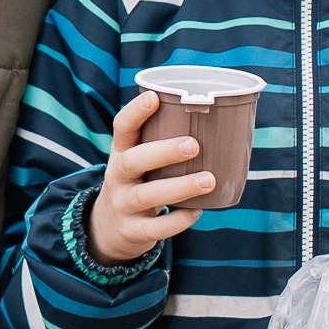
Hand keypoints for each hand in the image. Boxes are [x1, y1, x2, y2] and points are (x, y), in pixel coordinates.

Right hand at [85, 91, 216, 264]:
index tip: (154, 97)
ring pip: (146, 195)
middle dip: (163, 152)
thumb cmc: (137, 184)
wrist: (108, 229)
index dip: (135, 112)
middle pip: (132, 161)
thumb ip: (162, 145)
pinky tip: (198, 211)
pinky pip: (155, 228)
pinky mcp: (132, 231)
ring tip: (209, 180)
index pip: (122, 128)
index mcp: (120, 153)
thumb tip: (219, 124)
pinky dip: (178, 220)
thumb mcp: (138, 162)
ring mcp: (122, 205)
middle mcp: (117, 177)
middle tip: (194, 145)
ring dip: (179, 187)